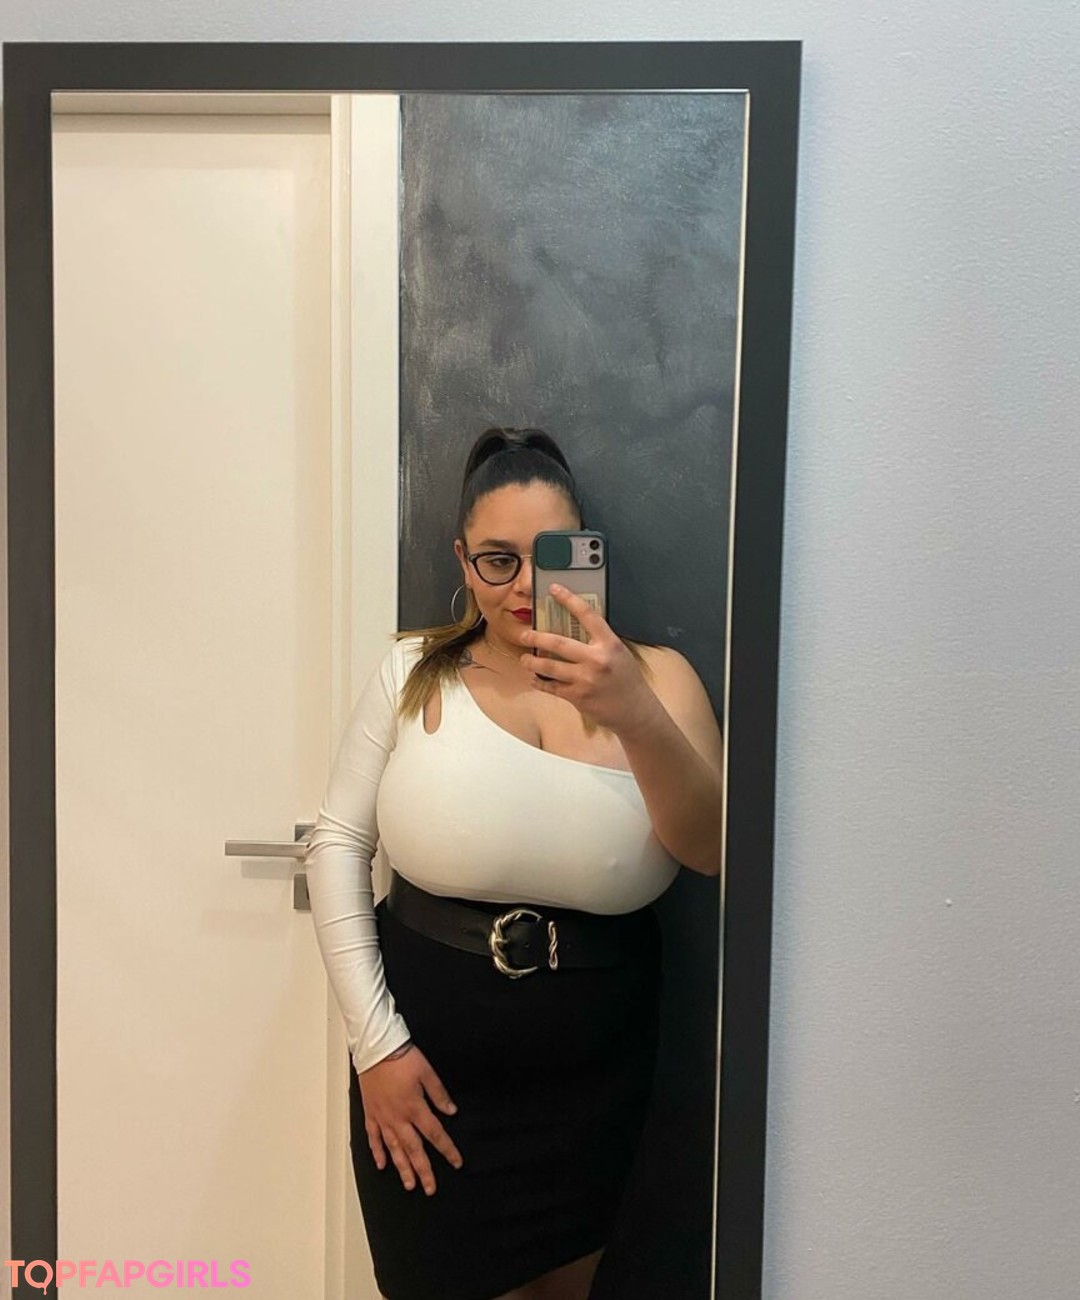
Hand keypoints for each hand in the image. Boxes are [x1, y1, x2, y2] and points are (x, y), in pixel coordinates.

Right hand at [358, 1043, 463, 1194]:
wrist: (376, 1049)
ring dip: (402, 1168)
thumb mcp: (427, 1073)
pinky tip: (382, 1165)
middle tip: (430, 1189)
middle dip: (423, 1171)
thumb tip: (452, 1112)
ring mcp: (382, 1118)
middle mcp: (398, 1118)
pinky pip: (373, 1138)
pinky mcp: (370, 1114)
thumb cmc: (402, 1059)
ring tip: (409, 1185)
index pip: (435, 1134)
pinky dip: (377, 1152)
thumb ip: (439, 1095)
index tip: (456, 1163)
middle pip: (414, 1149)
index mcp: (415, 1108)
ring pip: (394, 1149)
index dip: (447, 1150)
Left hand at [518, 584, 658, 733]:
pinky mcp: (578, 697)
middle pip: (558, 643)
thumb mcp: (620, 653)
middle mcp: (596, 659)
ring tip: (524, 659)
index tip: (554, 589)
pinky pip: (552, 688)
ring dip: (532, 662)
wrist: (636, 711)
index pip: (587, 615)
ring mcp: (586, 679)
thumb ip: (600, 642)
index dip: (569, 599)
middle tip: (524, 634)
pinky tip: (534, 679)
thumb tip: (573, 628)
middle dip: (536, 638)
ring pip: (550, 667)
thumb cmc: (628, 680)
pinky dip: (540, 683)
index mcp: (609, 644)